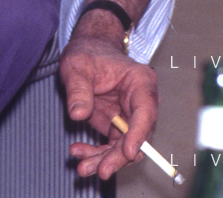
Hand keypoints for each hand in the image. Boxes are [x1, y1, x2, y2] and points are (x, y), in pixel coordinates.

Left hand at [59, 33, 158, 180]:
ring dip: (105, 160)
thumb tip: (77, 114)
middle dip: (118, 157)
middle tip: (100, 170)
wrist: (86, 52)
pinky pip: (111, 147)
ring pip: (124, 148)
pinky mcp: (118, 127)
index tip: (128, 153)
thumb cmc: (86, 53)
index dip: (138, 135)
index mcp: (140, 82)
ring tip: (82, 167)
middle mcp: (141, 103)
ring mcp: (130, 117)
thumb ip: (78, 88)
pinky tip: (79, 152)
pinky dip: (96, 154)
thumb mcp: (77, 65)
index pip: (145, 112)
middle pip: (137, 137)